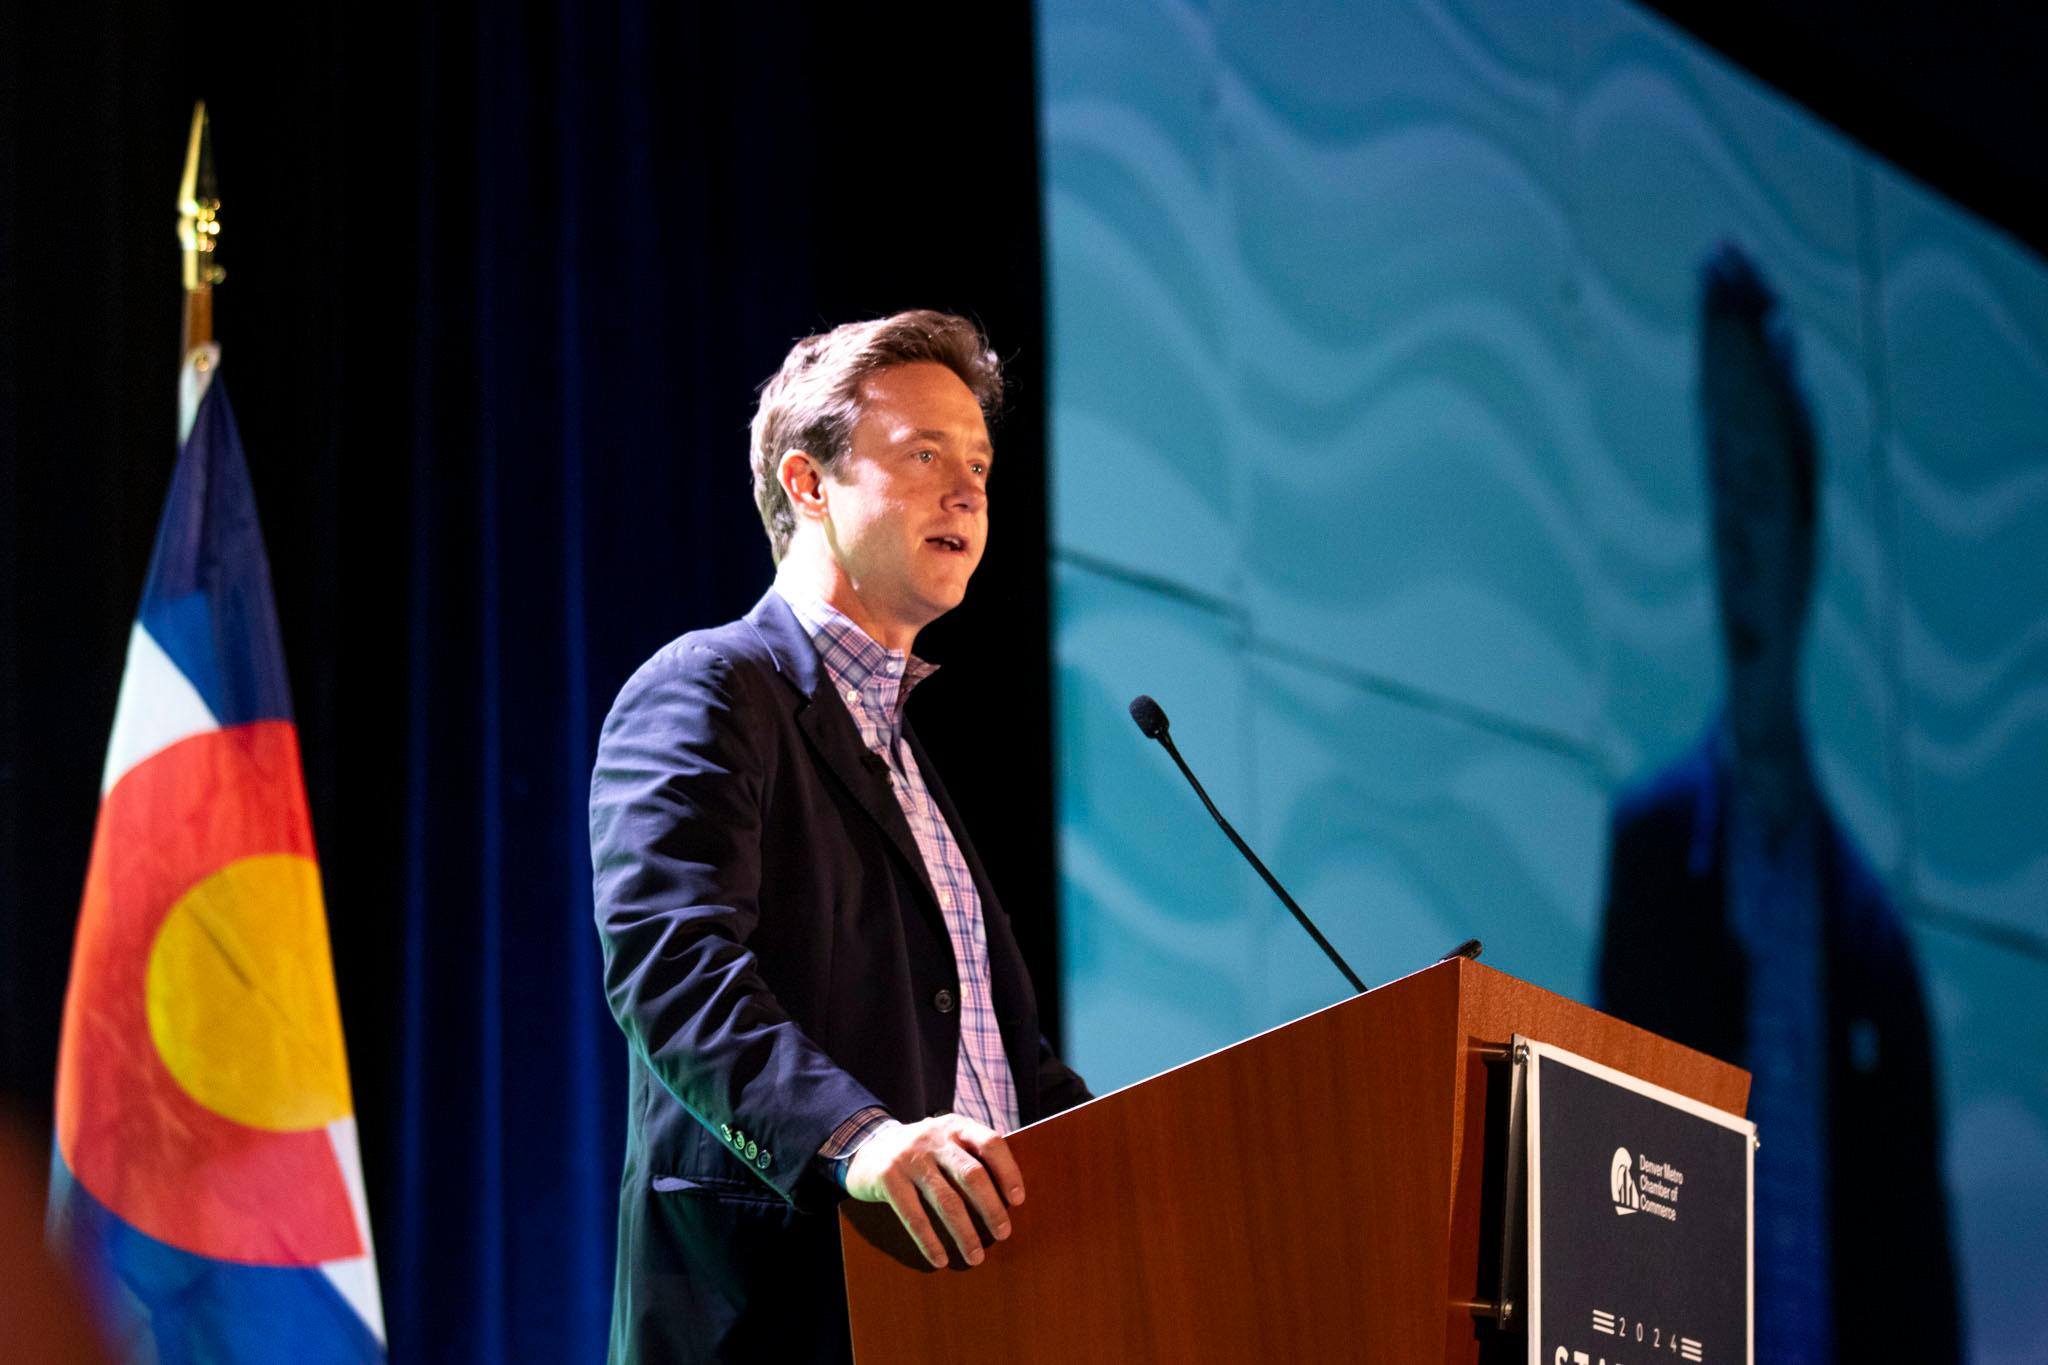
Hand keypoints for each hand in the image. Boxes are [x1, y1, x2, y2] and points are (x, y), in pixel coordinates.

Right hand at [842, 1114, 1024, 1268]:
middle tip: (1003, 1233)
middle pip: (971, 1174)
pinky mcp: (888, 1178)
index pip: (990, 1143)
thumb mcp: (947, 1141)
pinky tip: (940, 1259)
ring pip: (945, 1199)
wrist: (868, 1146)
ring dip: (964, 1233)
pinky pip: (913, 1215)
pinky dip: (929, 1241)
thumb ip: (973, 1156)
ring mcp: (909, 1158)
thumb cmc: (922, 1152)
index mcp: (956, 1127)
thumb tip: (1009, 1198)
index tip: (1018, 1200)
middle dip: (991, 1208)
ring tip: (976, 1257)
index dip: (1008, 1171)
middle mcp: (934, 1138)